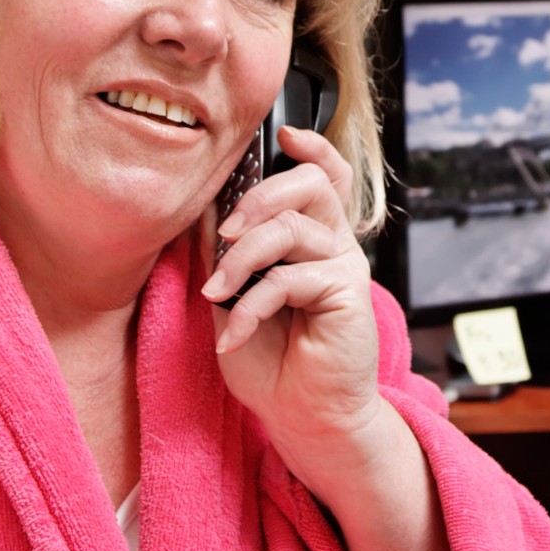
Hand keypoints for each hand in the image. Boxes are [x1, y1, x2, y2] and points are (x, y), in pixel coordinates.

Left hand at [199, 126, 383, 451]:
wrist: (301, 418)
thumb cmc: (271, 361)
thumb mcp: (233, 299)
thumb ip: (225, 256)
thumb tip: (202, 211)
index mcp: (311, 237)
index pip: (324, 176)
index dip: (311, 148)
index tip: (284, 132)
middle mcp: (333, 244)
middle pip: (312, 184)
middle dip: (259, 197)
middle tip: (225, 233)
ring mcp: (343, 267)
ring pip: (291, 228)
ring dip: (242, 260)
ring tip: (218, 294)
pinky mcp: (346, 295)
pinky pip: (289, 279)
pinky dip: (250, 308)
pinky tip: (233, 336)